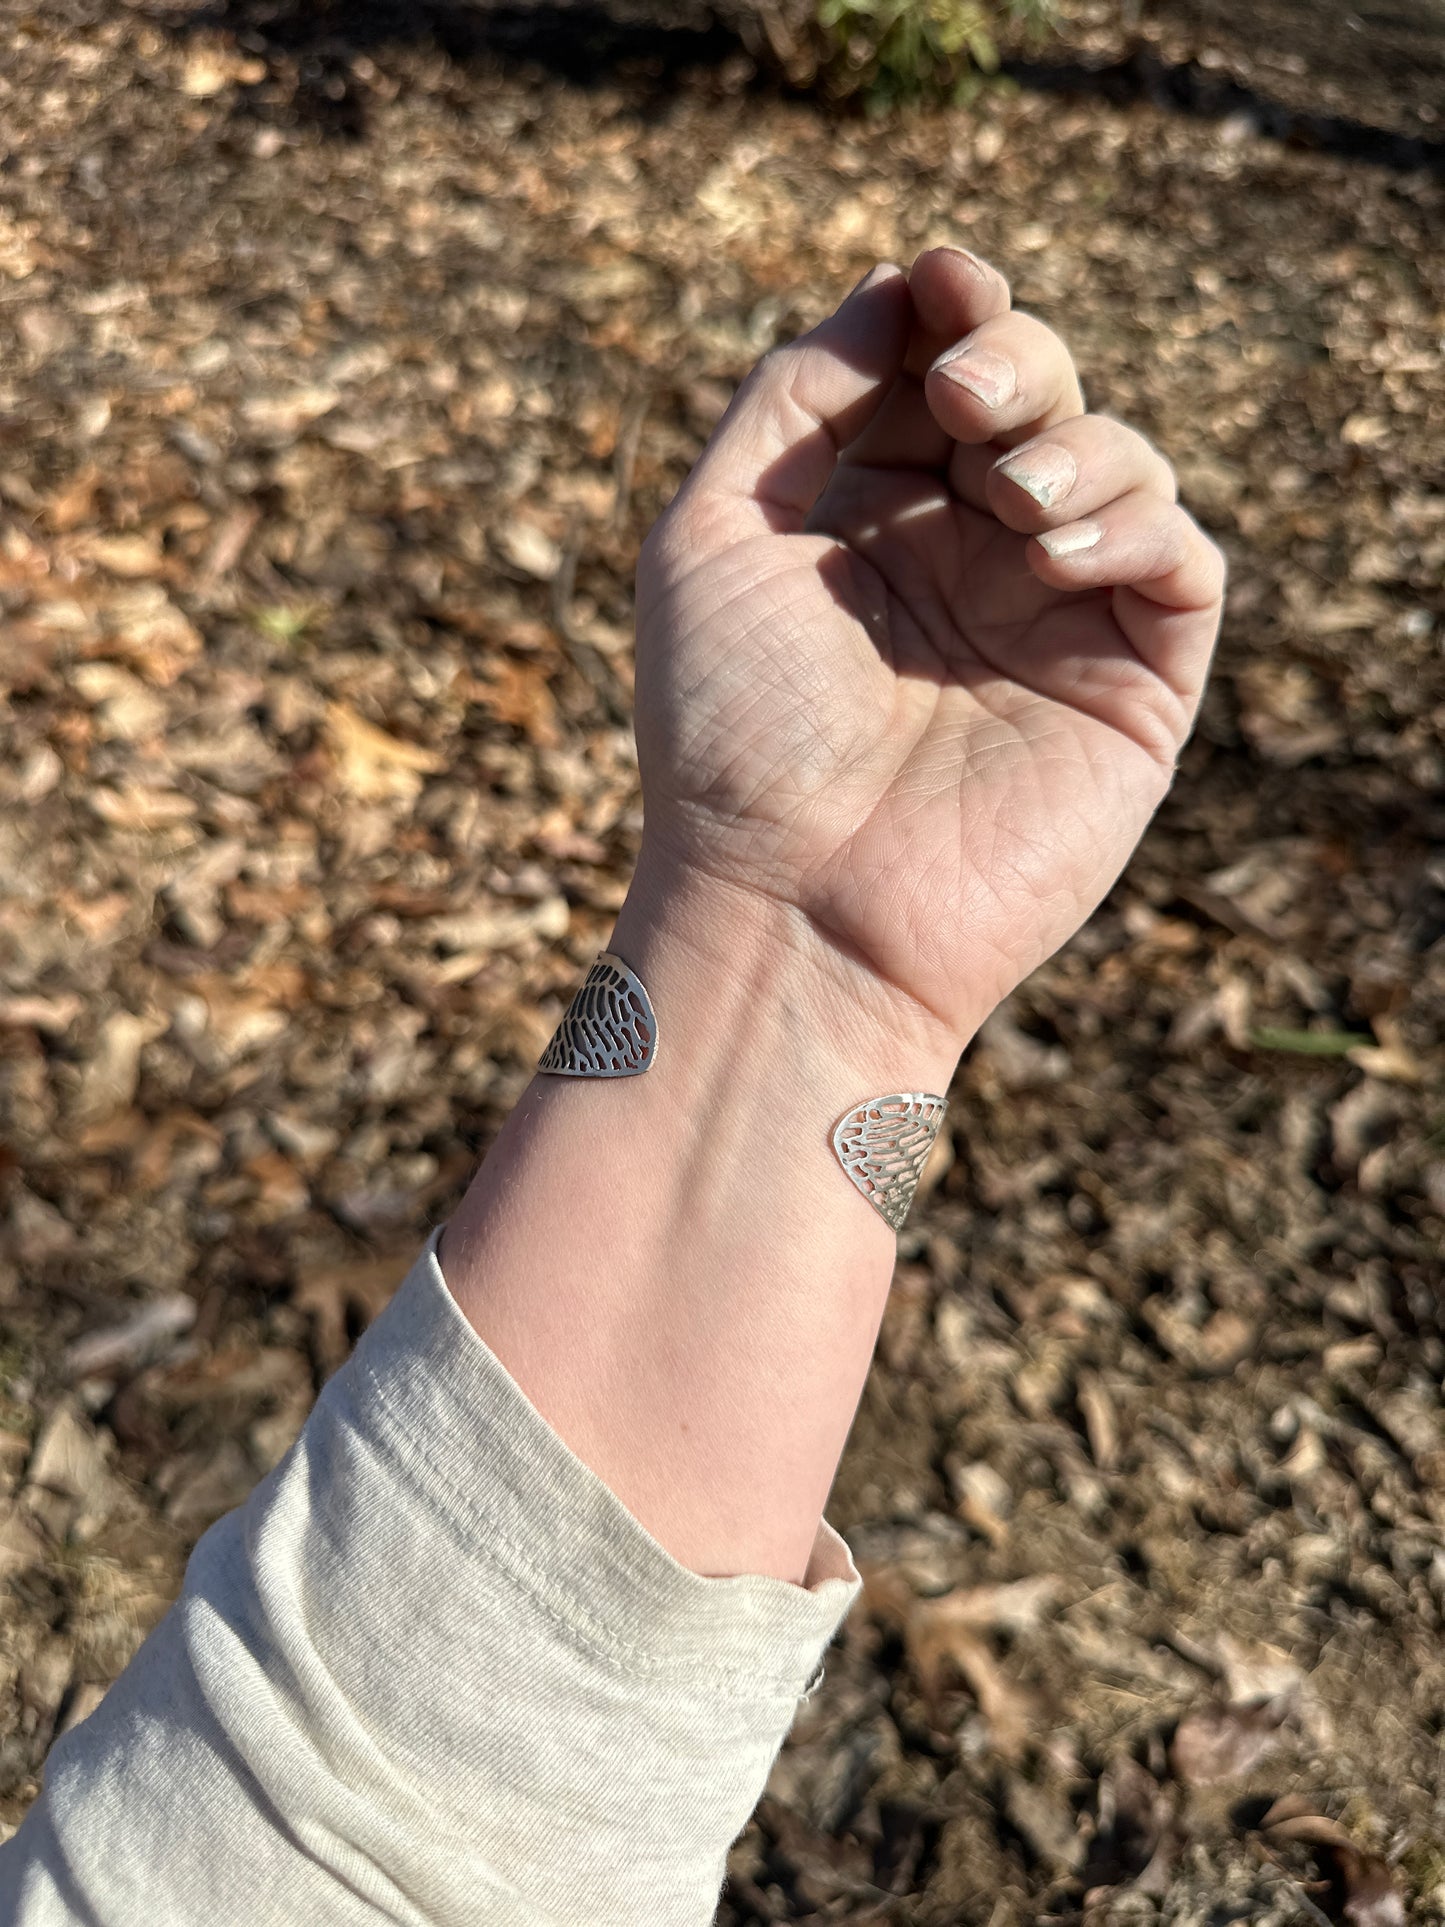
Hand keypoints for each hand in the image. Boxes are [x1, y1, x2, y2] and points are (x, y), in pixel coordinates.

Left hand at [630, 248, 1224, 1051]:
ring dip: (1074, 442)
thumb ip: (790, 400)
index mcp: (869, 528)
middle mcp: (966, 566)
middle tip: (971, 394)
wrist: (792, 907)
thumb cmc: (729, 735)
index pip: (936, 380)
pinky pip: (1182, 561)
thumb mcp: (713, 538)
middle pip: (1034, 402)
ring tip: (1007, 496)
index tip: (942, 277)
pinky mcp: (1132, 688)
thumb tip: (890, 294)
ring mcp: (1053, 624)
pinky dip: (1137, 521)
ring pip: (1119, 463)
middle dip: (1014, 361)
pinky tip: (1054, 548)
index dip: (950, 313)